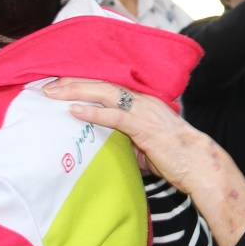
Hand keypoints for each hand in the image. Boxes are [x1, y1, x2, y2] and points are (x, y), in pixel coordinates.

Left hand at [42, 77, 244, 245]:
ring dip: (76, 91)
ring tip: (53, 93)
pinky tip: (74, 110)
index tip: (58, 83)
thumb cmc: (174, 156)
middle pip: (100, 83)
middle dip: (71, 82)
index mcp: (141, 100)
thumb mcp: (143, 144)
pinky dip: (92, 112)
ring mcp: (142, 110)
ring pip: (104, 92)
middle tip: (46, 86)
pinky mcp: (143, 125)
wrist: (198, 164)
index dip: (82, 81)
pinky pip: (114, 115)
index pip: (106, 84)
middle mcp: (141, 99)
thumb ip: (124, 138)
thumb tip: (103, 144)